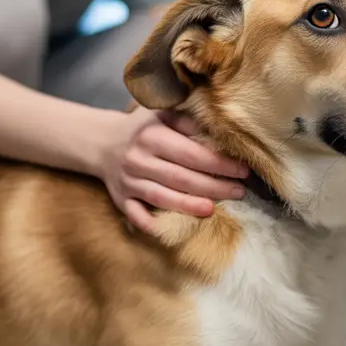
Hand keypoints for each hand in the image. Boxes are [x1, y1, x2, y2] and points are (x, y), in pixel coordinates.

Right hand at [98, 107, 248, 232]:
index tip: (243, 170)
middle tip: (240, 192)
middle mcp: (139, 159)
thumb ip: (189, 121)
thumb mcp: (162, 114)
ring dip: (190, 206)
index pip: (191, 153)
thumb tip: (222, 133)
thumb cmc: (142, 128)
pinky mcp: (121, 200)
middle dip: (214, 186)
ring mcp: (129, 182)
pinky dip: (153, 225)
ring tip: (215, 210)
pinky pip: (137, 216)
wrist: (102, 142)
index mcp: (152, 135)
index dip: (219, 163)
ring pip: (162, 198)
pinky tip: (175, 231)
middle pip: (181, 178)